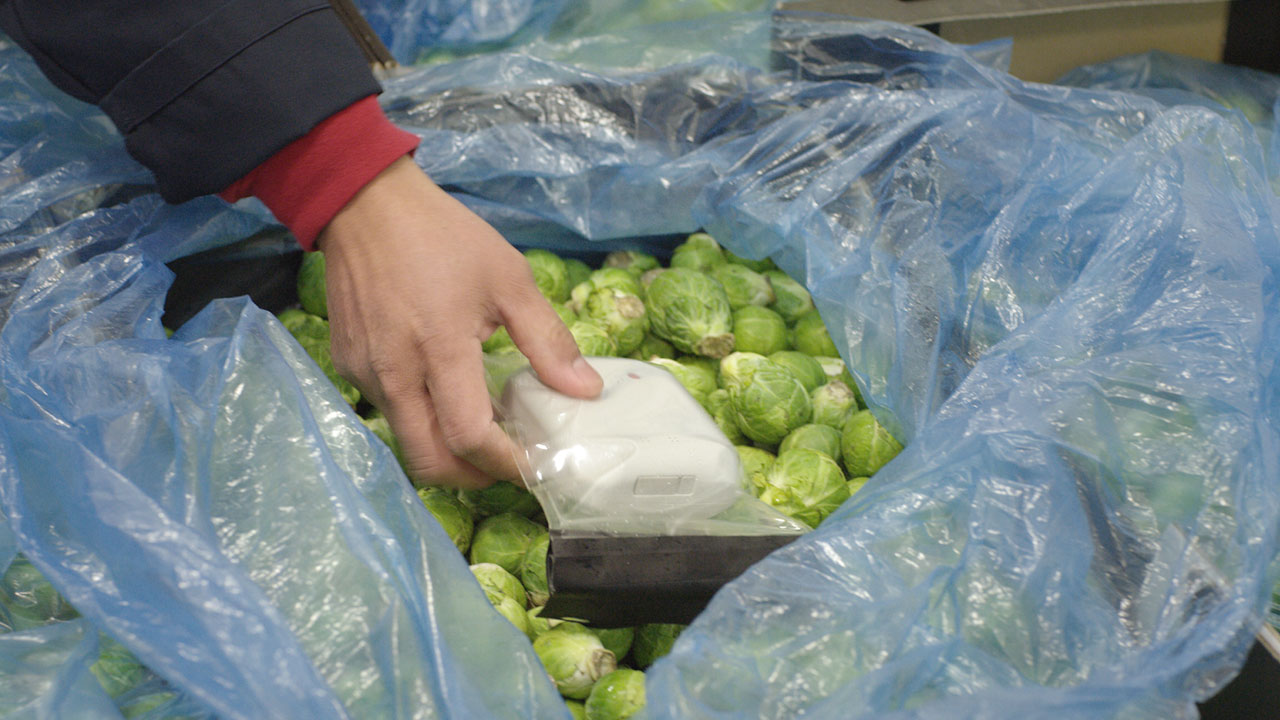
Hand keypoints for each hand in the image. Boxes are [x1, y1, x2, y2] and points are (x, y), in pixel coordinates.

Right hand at [317, 156, 602, 488]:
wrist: (365, 203)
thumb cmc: (443, 236)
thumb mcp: (509, 279)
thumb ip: (548, 340)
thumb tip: (585, 391)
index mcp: (439, 349)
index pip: (469, 437)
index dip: (504, 462)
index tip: (535, 462)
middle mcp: (394, 372)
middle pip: (430, 461)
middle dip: (471, 476)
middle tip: (506, 462)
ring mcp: (364, 372)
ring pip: (407, 439)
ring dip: (446, 447)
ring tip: (482, 423)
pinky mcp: (348, 364)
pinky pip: (388, 410)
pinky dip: (422, 417)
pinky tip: (446, 392)